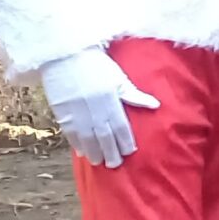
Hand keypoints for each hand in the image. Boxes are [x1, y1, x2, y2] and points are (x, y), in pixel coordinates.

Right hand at [38, 48, 160, 168]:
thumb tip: (156, 105)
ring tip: (99, 161)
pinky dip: (77, 144)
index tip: (129, 152)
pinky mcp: (62, 113)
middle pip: (104, 136)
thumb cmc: (95, 64)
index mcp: (110, 100)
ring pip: (87, 138)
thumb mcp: (118, 77)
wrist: (65, 55)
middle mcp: (94, 109)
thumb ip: (134, 95)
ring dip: (93, 152)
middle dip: (110, 152)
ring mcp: (76, 112)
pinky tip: (82, 152)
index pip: (120, 126)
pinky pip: (70, 133)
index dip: (125, 141)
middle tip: (115, 164)